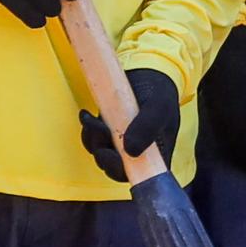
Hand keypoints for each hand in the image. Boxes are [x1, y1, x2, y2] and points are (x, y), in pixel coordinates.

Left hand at [80, 65, 181, 182]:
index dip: (119, 170)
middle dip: (102, 152)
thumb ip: (147, 127)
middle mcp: (140, 154)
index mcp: (157, 155)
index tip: (110, 153)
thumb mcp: (158, 106)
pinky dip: (87, 130)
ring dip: (92, 139)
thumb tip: (130, 152)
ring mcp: (124, 145)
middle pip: (114, 169)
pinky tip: (87, 115)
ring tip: (91, 119)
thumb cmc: (159, 90)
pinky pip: (93, 141)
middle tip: (100, 129)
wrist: (148, 70)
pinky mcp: (111, 134)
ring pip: (101, 155)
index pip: (137, 176)